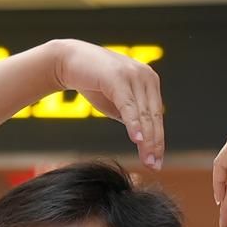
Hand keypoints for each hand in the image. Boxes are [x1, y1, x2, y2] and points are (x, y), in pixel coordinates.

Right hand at [50, 41, 164, 169]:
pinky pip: (129, 105)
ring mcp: (134, 75)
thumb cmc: (94, 82)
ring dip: (146, 139)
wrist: (69, 61)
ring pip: (143, 113)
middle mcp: (146, 77)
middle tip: (154, 165)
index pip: (157, 117)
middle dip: (154, 144)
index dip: (158, 141)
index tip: (156, 162)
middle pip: (153, 117)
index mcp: (149, 82)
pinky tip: (136, 140)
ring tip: (147, 159)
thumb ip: (131, 116)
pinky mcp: (119, 78)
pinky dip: (133, 124)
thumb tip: (143, 138)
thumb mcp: (117, 103)